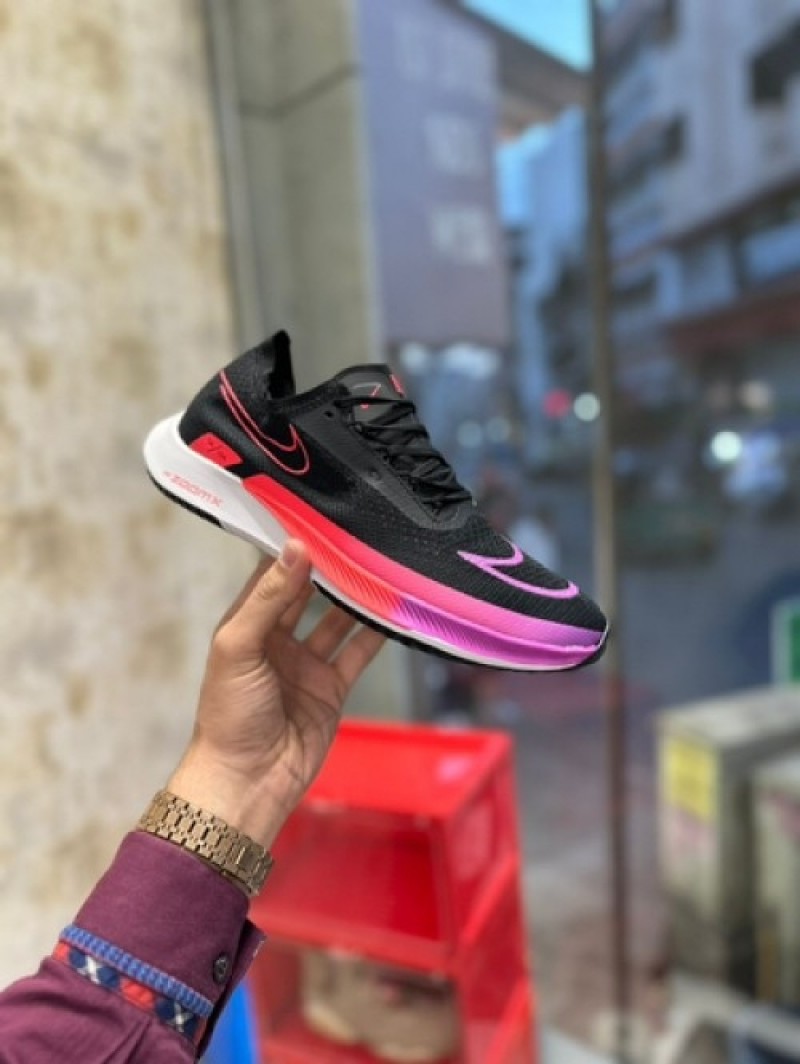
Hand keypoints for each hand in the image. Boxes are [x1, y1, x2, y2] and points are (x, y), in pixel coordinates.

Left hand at [167, 540, 384, 847]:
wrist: (247, 783)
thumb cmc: (228, 714)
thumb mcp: (238, 647)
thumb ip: (269, 598)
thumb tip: (296, 548)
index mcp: (248, 624)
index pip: (273, 574)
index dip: (295, 547)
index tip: (321, 516)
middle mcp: (278, 639)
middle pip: (310, 592)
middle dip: (332, 567)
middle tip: (361, 533)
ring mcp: (307, 663)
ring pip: (339, 619)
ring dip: (358, 596)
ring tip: (383, 564)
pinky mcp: (332, 688)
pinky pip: (358, 652)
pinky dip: (377, 633)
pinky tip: (396, 609)